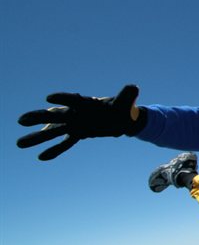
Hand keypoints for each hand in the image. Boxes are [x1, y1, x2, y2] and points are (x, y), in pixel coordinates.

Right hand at [17, 85, 141, 160]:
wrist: (122, 117)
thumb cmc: (123, 108)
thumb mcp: (126, 102)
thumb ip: (127, 95)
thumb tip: (134, 87)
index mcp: (87, 104)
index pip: (73, 100)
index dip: (62, 98)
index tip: (50, 99)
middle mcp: (77, 114)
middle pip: (56, 115)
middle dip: (39, 117)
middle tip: (22, 120)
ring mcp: (76, 124)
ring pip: (54, 131)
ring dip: (38, 138)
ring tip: (19, 144)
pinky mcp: (79, 133)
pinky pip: (65, 143)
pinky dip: (55, 150)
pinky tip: (41, 157)